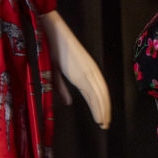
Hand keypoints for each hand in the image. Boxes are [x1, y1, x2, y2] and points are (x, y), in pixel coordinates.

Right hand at [40, 10, 110, 128]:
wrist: (51, 31)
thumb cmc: (52, 49)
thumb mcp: (56, 72)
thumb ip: (63, 88)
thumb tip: (69, 103)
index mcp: (85, 71)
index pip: (96, 92)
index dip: (100, 106)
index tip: (102, 118)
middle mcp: (91, 71)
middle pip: (102, 95)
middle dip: (104, 110)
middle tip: (106, 125)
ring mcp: (89, 71)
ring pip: (101, 95)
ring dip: (103, 110)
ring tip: (104, 123)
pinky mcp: (84, 72)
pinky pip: (94, 92)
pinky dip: (99, 105)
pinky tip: (100, 115)